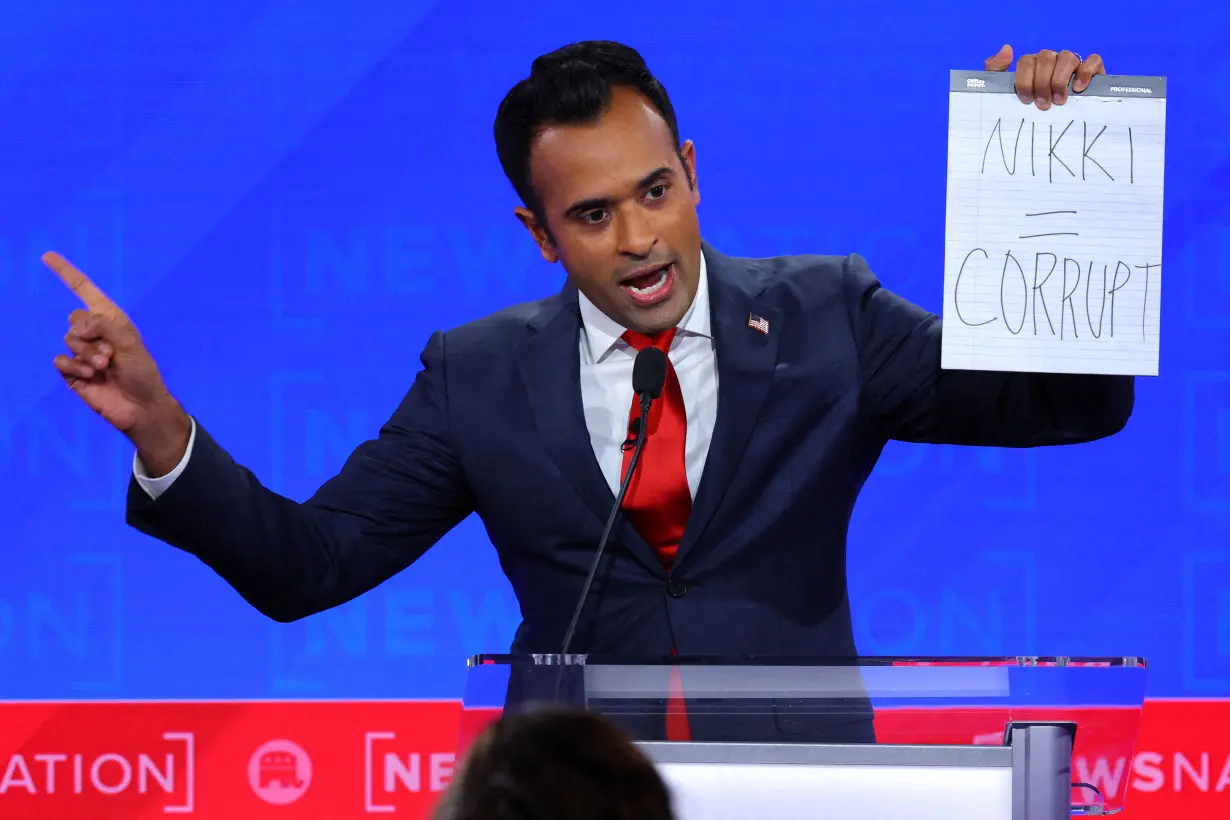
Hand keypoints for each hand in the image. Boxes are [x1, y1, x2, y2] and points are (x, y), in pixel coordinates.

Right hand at [46, 251, 190, 472]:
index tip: (48, 256)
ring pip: (68, 339)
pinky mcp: (73, 372)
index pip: (85, 291)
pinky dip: (75, 366)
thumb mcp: (130, 343)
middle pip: (75, 318)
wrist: (140, 407)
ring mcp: (83, 353)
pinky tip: (91, 376)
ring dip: (87, 353)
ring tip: (105, 367)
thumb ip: (104, 325)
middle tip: (111, 354)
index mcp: (112, 320)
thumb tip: (76, 324)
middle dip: (92, 335)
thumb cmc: (143, 374)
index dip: (67, 273)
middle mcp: (96, 333)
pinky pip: (60, 360)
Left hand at [985, 44, 1105, 110]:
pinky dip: (1085, 72)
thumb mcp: (1005, 93)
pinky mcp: (1092, 69)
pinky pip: (1092, 60)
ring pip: (1067, 57)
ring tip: (1059, 101)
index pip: (1026, 61)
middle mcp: (1052, 60)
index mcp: (1032, 65)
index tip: (1026, 100)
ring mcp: (1072, 63)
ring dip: (1060, 80)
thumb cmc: (1028, 110)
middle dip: (1042, 83)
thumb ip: (996, 71)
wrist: (1054, 132)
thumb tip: (1006, 49)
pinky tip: (1078, 88)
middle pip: (1046, 58)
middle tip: (1042, 105)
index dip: (1024, 80)